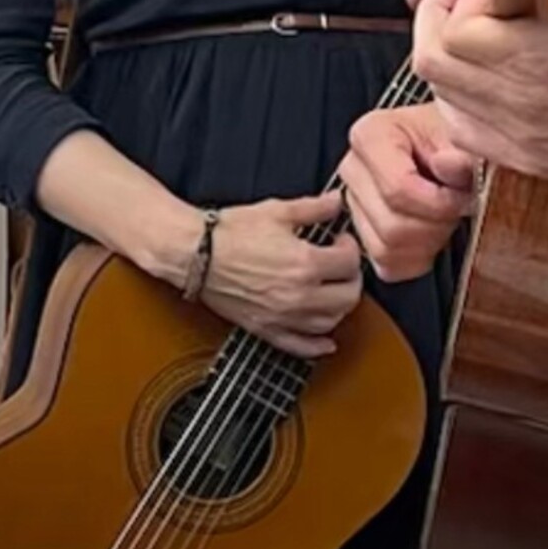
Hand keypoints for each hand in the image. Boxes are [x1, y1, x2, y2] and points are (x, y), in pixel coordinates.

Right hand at [198, 193, 362, 359]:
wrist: (196, 255)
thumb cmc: (232, 232)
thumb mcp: (278, 211)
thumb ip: (315, 208)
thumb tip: (337, 202)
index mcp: (305, 263)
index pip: (350, 263)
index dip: (351, 247)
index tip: (341, 240)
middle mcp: (299, 296)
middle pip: (347, 297)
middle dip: (351, 277)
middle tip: (343, 264)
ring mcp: (283, 317)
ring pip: (329, 323)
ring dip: (339, 307)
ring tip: (333, 289)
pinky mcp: (265, 329)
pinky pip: (299, 346)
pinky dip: (317, 346)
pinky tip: (326, 342)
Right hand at [339, 101, 477, 282]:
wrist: (454, 149)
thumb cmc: (454, 141)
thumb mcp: (467, 137)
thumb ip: (463, 153)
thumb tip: (449, 164)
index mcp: (371, 135)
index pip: (398, 189)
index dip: (438, 202)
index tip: (462, 194)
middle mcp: (353, 168)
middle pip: (391, 225)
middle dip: (436, 223)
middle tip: (458, 204)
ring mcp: (355, 203)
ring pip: (388, 249)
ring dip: (429, 241)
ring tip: (446, 214)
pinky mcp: (364, 233)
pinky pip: (388, 266)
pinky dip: (419, 257)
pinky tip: (434, 231)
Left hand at [413, 0, 547, 207]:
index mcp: (547, 62)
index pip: (460, 25)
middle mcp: (523, 106)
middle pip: (433, 60)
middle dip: (441, 14)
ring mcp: (521, 140)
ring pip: (441, 96)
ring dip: (448, 55)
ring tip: (478, 26)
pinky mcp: (529, 160)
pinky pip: (464, 130)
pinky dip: (459, 97)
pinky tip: (488, 75)